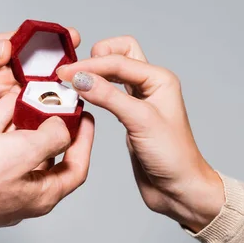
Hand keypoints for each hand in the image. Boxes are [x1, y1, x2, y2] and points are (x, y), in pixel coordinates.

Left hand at [0, 28, 80, 159]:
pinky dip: (37, 126)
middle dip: (56, 74)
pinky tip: (51, 125)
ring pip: (34, 101)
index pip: (21, 45)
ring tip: (70, 101)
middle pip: (34, 74)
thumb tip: (4, 48)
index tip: (69, 37)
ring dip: (51, 101)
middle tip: (74, 76)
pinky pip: (22, 128)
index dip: (46, 41)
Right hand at [0, 93, 94, 231]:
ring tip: (33, 98)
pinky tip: (4, 104)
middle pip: (49, 158)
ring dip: (28, 124)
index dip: (86, 142)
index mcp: (42, 195)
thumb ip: (51, 137)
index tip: (85, 118)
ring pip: (21, 150)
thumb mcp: (25, 151)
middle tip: (58, 105)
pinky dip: (3, 126)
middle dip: (55, 129)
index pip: (76, 169)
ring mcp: (0, 187)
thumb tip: (62, 128)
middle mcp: (24, 194)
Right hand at [56, 36, 222, 231]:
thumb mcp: (140, 122)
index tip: (65, 74)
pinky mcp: (129, 116)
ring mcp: (139, 100)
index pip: (118, 60)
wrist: (178, 188)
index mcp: (159, 79)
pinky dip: (94, 90)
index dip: (90, 66)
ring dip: (94, 73)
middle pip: (119, 54)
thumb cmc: (173, 157)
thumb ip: (109, 97)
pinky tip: (82, 97)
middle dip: (95, 57)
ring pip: (114, 72)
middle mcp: (150, 85)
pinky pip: (109, 92)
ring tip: (71, 82)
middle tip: (71, 72)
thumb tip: (80, 79)